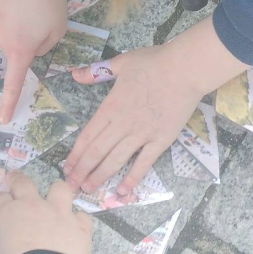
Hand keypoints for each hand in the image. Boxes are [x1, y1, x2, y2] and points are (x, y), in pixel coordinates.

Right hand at [0, 0, 66, 122]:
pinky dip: (10, 12)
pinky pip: (2, 17)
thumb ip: (45, 46)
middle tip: (42, 18)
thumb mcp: (58, 29)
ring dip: (19, 25)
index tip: (4, 119)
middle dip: (28, 40)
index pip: (14, 83)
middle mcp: (1, 40)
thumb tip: (32, 48)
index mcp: (21, 50)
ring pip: (9, 33)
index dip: (10, 102)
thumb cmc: (49, 0)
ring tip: (31, 3)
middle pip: (16, 49)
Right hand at [0, 172, 91, 253]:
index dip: (0, 202)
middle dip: (17, 180)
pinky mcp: (79, 225)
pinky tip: (76, 229)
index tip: (1, 205)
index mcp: (7, 214)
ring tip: (56, 200)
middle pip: (23, 183)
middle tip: (15, 179)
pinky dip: (78, 221)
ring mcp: (58, 212)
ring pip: (59, 188)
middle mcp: (32, 206)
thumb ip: (5, 242)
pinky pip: (81, 215)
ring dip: (56, 193)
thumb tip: (11, 244)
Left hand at [65, 16, 244, 193]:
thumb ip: (96, 72)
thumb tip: (75, 74)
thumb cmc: (153, 63)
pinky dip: (132, 178)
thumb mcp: (121, 62)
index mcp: (110, 107)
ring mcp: (141, 134)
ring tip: (89, 189)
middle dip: (82, 171)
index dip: (75, 154)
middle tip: (71, 186)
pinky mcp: (160, 141)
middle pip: (97, 152)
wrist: (185, 69)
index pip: (87, 136)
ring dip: (100, 176)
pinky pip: (143, 163)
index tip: (66, 168)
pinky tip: (122, 190)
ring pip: (116, 160)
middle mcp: (122, 124)